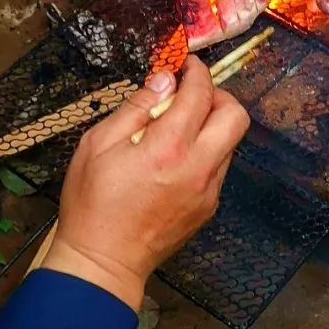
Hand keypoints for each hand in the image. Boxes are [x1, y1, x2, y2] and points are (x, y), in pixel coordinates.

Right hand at [44, 58, 249, 309]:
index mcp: (168, 148)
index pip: (201, 94)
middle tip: (190, 96)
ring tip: (178, 129)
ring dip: (212, 125)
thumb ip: (135, 107)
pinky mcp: (209, 207)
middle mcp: (198, 167)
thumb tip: (163, 79)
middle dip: (217, 96)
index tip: (186, 66)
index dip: (196, 72)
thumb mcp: (98, 144)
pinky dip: (206, 151)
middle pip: (236, 116)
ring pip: (231, 142)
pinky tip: (176, 159)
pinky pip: (219, 166)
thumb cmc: (93, 203)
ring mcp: (209, 190)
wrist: (104, 261)